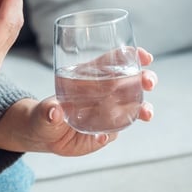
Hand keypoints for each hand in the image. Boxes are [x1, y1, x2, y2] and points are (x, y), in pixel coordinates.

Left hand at [0, 48, 157, 154]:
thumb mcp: (43, 112)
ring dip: (144, 107)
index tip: (144, 56)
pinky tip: (103, 136)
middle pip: (131, 81)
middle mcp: (104, 92)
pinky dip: (114, 132)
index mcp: (90, 77)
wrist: (46, 135)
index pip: (114, 60)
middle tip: (149, 81)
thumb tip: (53, 111)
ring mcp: (109, 111)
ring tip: (147, 114)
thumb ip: (47, 112)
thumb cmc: (44, 114)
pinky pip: (117, 129)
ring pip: (134, 106)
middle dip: (145, 78)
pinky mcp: (108, 130)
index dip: (130, 55)